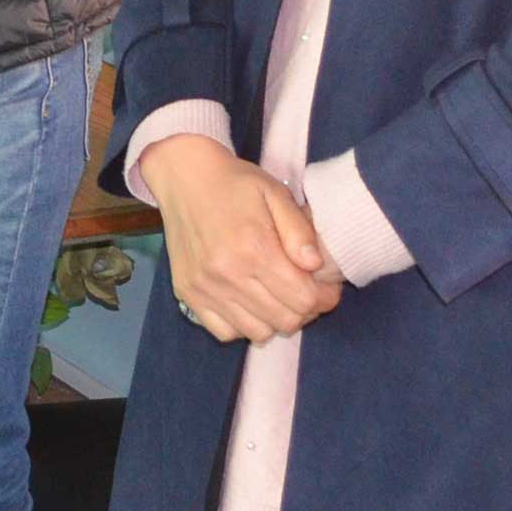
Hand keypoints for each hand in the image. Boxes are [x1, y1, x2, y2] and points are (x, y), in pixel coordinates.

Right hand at [143, 137, 342, 343]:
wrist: (184, 178)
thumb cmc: (236, 184)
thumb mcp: (276, 194)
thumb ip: (299, 231)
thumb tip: (315, 266)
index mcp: (255, 249)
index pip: (304, 299)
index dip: (325, 297)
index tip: (326, 287)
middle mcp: (228, 275)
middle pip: (284, 321)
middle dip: (306, 311)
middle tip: (306, 291)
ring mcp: (205, 289)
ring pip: (257, 333)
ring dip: (276, 320)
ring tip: (278, 297)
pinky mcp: (188, 294)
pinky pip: (224, 332)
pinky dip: (243, 325)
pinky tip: (249, 303)